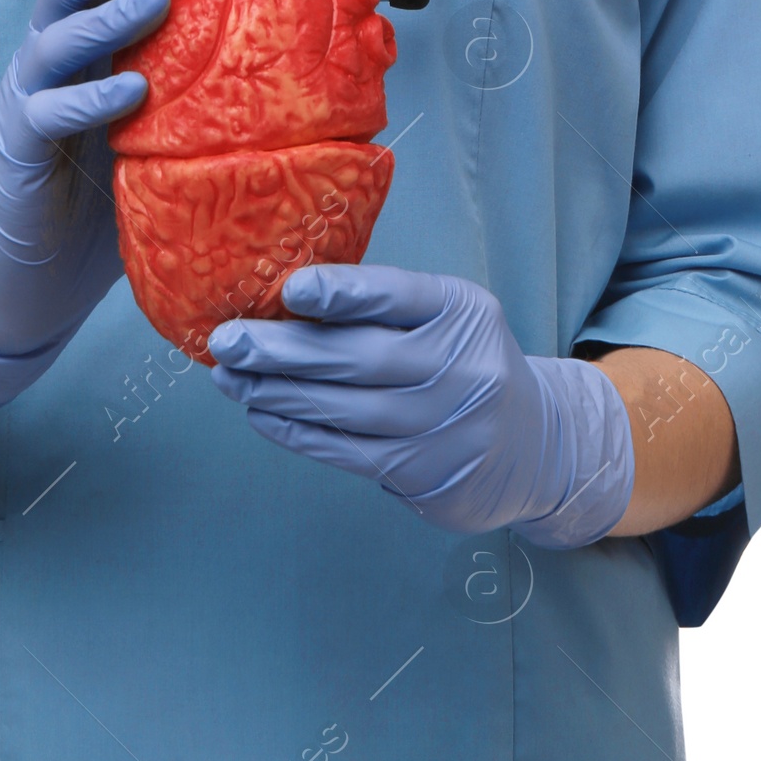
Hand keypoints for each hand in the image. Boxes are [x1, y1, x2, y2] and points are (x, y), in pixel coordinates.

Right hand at [0, 0, 170, 413]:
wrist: (36, 286)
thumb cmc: (104, 203)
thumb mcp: (156, 132)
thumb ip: (188, 88)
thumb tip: (270, 48)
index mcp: (86, 52)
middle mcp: (51, 64)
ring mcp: (29, 103)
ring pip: (58, 39)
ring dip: (109, 14)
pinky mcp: (17, 150)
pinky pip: (50, 114)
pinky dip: (91, 98)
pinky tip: (131, 89)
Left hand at [207, 263, 634, 546]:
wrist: (533, 446)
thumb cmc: (464, 362)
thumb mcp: (446, 315)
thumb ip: (385, 304)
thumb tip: (285, 298)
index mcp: (460, 310)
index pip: (397, 295)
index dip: (343, 292)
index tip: (290, 288)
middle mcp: (458, 367)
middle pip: (359, 357)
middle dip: (283, 349)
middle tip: (228, 340)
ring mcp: (441, 425)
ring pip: (343, 409)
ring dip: (276, 393)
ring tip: (229, 377)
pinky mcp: (423, 471)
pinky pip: (345, 450)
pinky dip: (296, 431)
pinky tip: (261, 413)